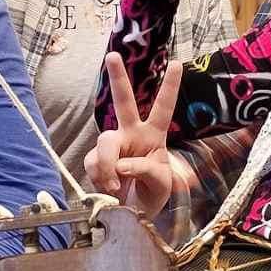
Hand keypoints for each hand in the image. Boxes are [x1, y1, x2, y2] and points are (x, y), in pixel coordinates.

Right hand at [86, 52, 183, 217]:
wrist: (133, 214)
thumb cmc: (153, 194)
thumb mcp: (162, 184)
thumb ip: (146, 170)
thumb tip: (121, 164)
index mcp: (155, 135)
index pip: (163, 108)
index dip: (170, 87)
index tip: (177, 63)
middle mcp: (132, 134)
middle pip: (123, 102)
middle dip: (118, 79)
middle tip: (113, 56)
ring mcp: (112, 146)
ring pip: (105, 143)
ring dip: (108, 166)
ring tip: (116, 188)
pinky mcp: (95, 160)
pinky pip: (93, 164)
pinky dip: (101, 179)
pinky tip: (109, 190)